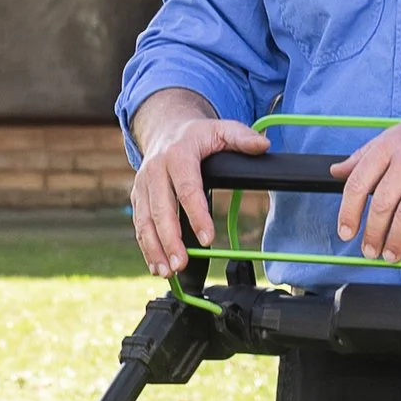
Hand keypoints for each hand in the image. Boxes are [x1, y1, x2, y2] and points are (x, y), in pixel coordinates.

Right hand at [130, 99, 270, 277]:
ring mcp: (143, 185)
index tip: (208, 238)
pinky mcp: (137, 197)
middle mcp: (155, 170)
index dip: (197, 215)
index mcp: (178, 155)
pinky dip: (146, 247)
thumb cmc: (196, 135)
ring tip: (167, 271)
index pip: (187, 188)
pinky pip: (140, 225)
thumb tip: (263, 145)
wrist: (164, 129)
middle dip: (170, 240)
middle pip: (161, 210)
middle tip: (181, 263)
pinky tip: (157, 266)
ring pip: (145, 221)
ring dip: (154, 249)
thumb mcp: (221, 129)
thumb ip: (241, 137)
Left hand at [335, 102, 400, 263]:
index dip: (348, 212)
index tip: (346, 232)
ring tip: (391, 255)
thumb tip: (336, 172)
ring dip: (396, 242)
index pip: (359, 183)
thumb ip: (365, 154)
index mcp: (389, 146)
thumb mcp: (396, 134)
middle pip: (382, 205)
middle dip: (372, 234)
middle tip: (370, 251)